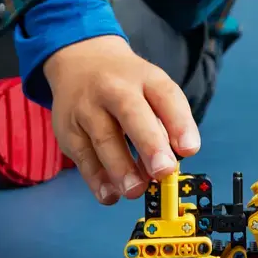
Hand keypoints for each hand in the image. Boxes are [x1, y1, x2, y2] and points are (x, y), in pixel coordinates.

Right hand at [43, 35, 200, 204]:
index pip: (165, 95)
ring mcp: (87, 107)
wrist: (81, 61)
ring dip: (121, 169)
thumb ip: (166, 124)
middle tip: (163, 171)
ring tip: (136, 190)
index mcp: (145, 77)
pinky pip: (83, 157)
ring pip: (103, 138)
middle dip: (149, 143)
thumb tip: (169, 167)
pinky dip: (97, 179)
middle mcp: (114, 88)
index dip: (179, 122)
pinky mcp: (68, 129)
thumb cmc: (126, 85)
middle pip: (131, 112)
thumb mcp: (152, 89)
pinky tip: (110, 195)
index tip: (190, 149)